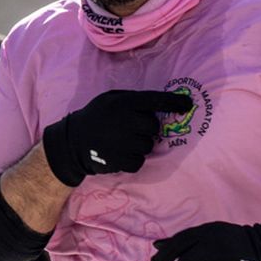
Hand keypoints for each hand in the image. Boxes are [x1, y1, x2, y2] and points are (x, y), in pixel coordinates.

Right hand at [42, 89, 194, 186]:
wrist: (72, 143)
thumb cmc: (95, 118)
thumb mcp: (110, 100)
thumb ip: (133, 101)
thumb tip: (160, 106)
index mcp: (123, 102)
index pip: (155, 100)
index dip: (174, 102)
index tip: (188, 104)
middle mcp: (124, 120)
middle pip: (154, 126)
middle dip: (147, 128)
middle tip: (132, 129)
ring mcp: (123, 142)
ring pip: (148, 145)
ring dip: (139, 144)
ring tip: (122, 141)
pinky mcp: (120, 160)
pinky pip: (140, 161)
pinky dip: (133, 159)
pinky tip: (119, 153)